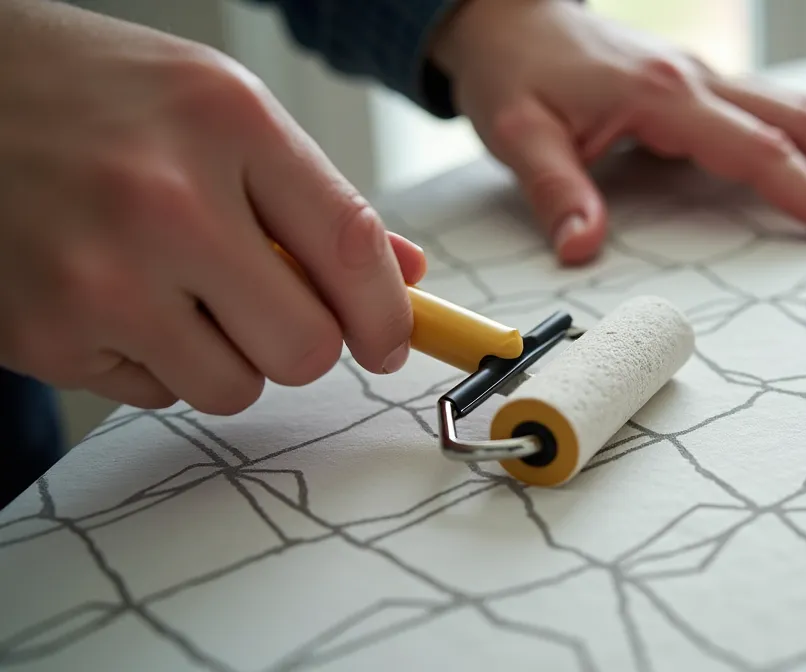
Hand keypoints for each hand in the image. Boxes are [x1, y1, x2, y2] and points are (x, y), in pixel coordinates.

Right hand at [0, 1, 426, 414]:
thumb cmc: (88, 93)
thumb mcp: (216, 105)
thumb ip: (314, 193)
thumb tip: (401, 275)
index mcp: (226, 122)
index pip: (351, 247)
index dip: (388, 313)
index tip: (393, 340)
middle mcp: (166, 200)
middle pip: (305, 345)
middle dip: (303, 340)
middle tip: (270, 308)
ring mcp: (99, 275)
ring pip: (235, 387)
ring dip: (225, 356)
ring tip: (175, 288)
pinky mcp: (45, 335)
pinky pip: (157, 394)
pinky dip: (153, 360)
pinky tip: (113, 294)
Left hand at [430, 0, 805, 265]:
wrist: (511, 18)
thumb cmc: (516, 75)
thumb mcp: (519, 133)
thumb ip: (555, 191)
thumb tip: (580, 250)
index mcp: (665, 96)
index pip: (758, 150)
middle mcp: (704, 80)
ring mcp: (714, 78)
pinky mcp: (712, 86)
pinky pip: (791, 108)